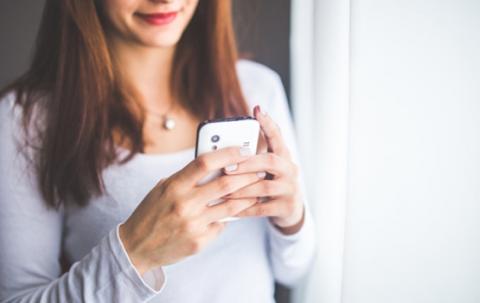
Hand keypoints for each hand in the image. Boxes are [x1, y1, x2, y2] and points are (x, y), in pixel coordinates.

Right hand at [119, 147, 260, 274]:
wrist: (136, 248)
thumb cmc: (151, 213)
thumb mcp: (163, 189)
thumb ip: (187, 177)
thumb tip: (216, 164)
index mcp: (174, 186)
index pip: (205, 162)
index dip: (228, 153)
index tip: (243, 149)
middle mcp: (184, 204)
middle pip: (226, 184)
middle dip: (247, 175)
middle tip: (259, 170)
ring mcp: (193, 224)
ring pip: (231, 207)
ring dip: (248, 196)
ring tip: (257, 189)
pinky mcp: (199, 241)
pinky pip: (221, 225)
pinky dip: (228, 218)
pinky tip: (234, 213)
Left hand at [224, 105, 304, 234]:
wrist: (290, 211)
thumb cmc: (271, 183)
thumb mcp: (267, 168)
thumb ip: (254, 156)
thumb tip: (226, 144)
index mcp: (284, 156)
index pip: (277, 137)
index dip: (268, 124)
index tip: (257, 110)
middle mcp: (290, 170)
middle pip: (271, 161)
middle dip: (247, 164)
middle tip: (227, 167)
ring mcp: (290, 189)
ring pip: (264, 187)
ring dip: (242, 189)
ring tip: (223, 191)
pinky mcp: (286, 207)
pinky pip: (262, 208)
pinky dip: (244, 208)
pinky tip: (230, 209)